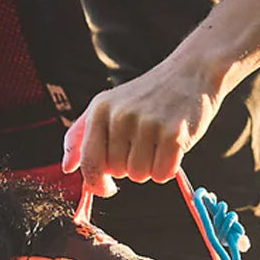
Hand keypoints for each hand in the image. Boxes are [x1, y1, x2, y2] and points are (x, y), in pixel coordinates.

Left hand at [62, 57, 220, 195]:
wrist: (192, 71)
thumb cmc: (149, 95)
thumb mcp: (108, 106)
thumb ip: (81, 136)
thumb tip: (67, 167)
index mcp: (100, 110)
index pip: (89, 161)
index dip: (95, 182)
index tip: (106, 188)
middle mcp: (121, 116)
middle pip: (116, 172)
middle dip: (130, 166)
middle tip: (144, 143)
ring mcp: (147, 124)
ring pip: (139, 175)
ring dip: (150, 168)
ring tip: (158, 143)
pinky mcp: (173, 134)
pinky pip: (162, 174)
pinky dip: (168, 168)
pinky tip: (172, 148)